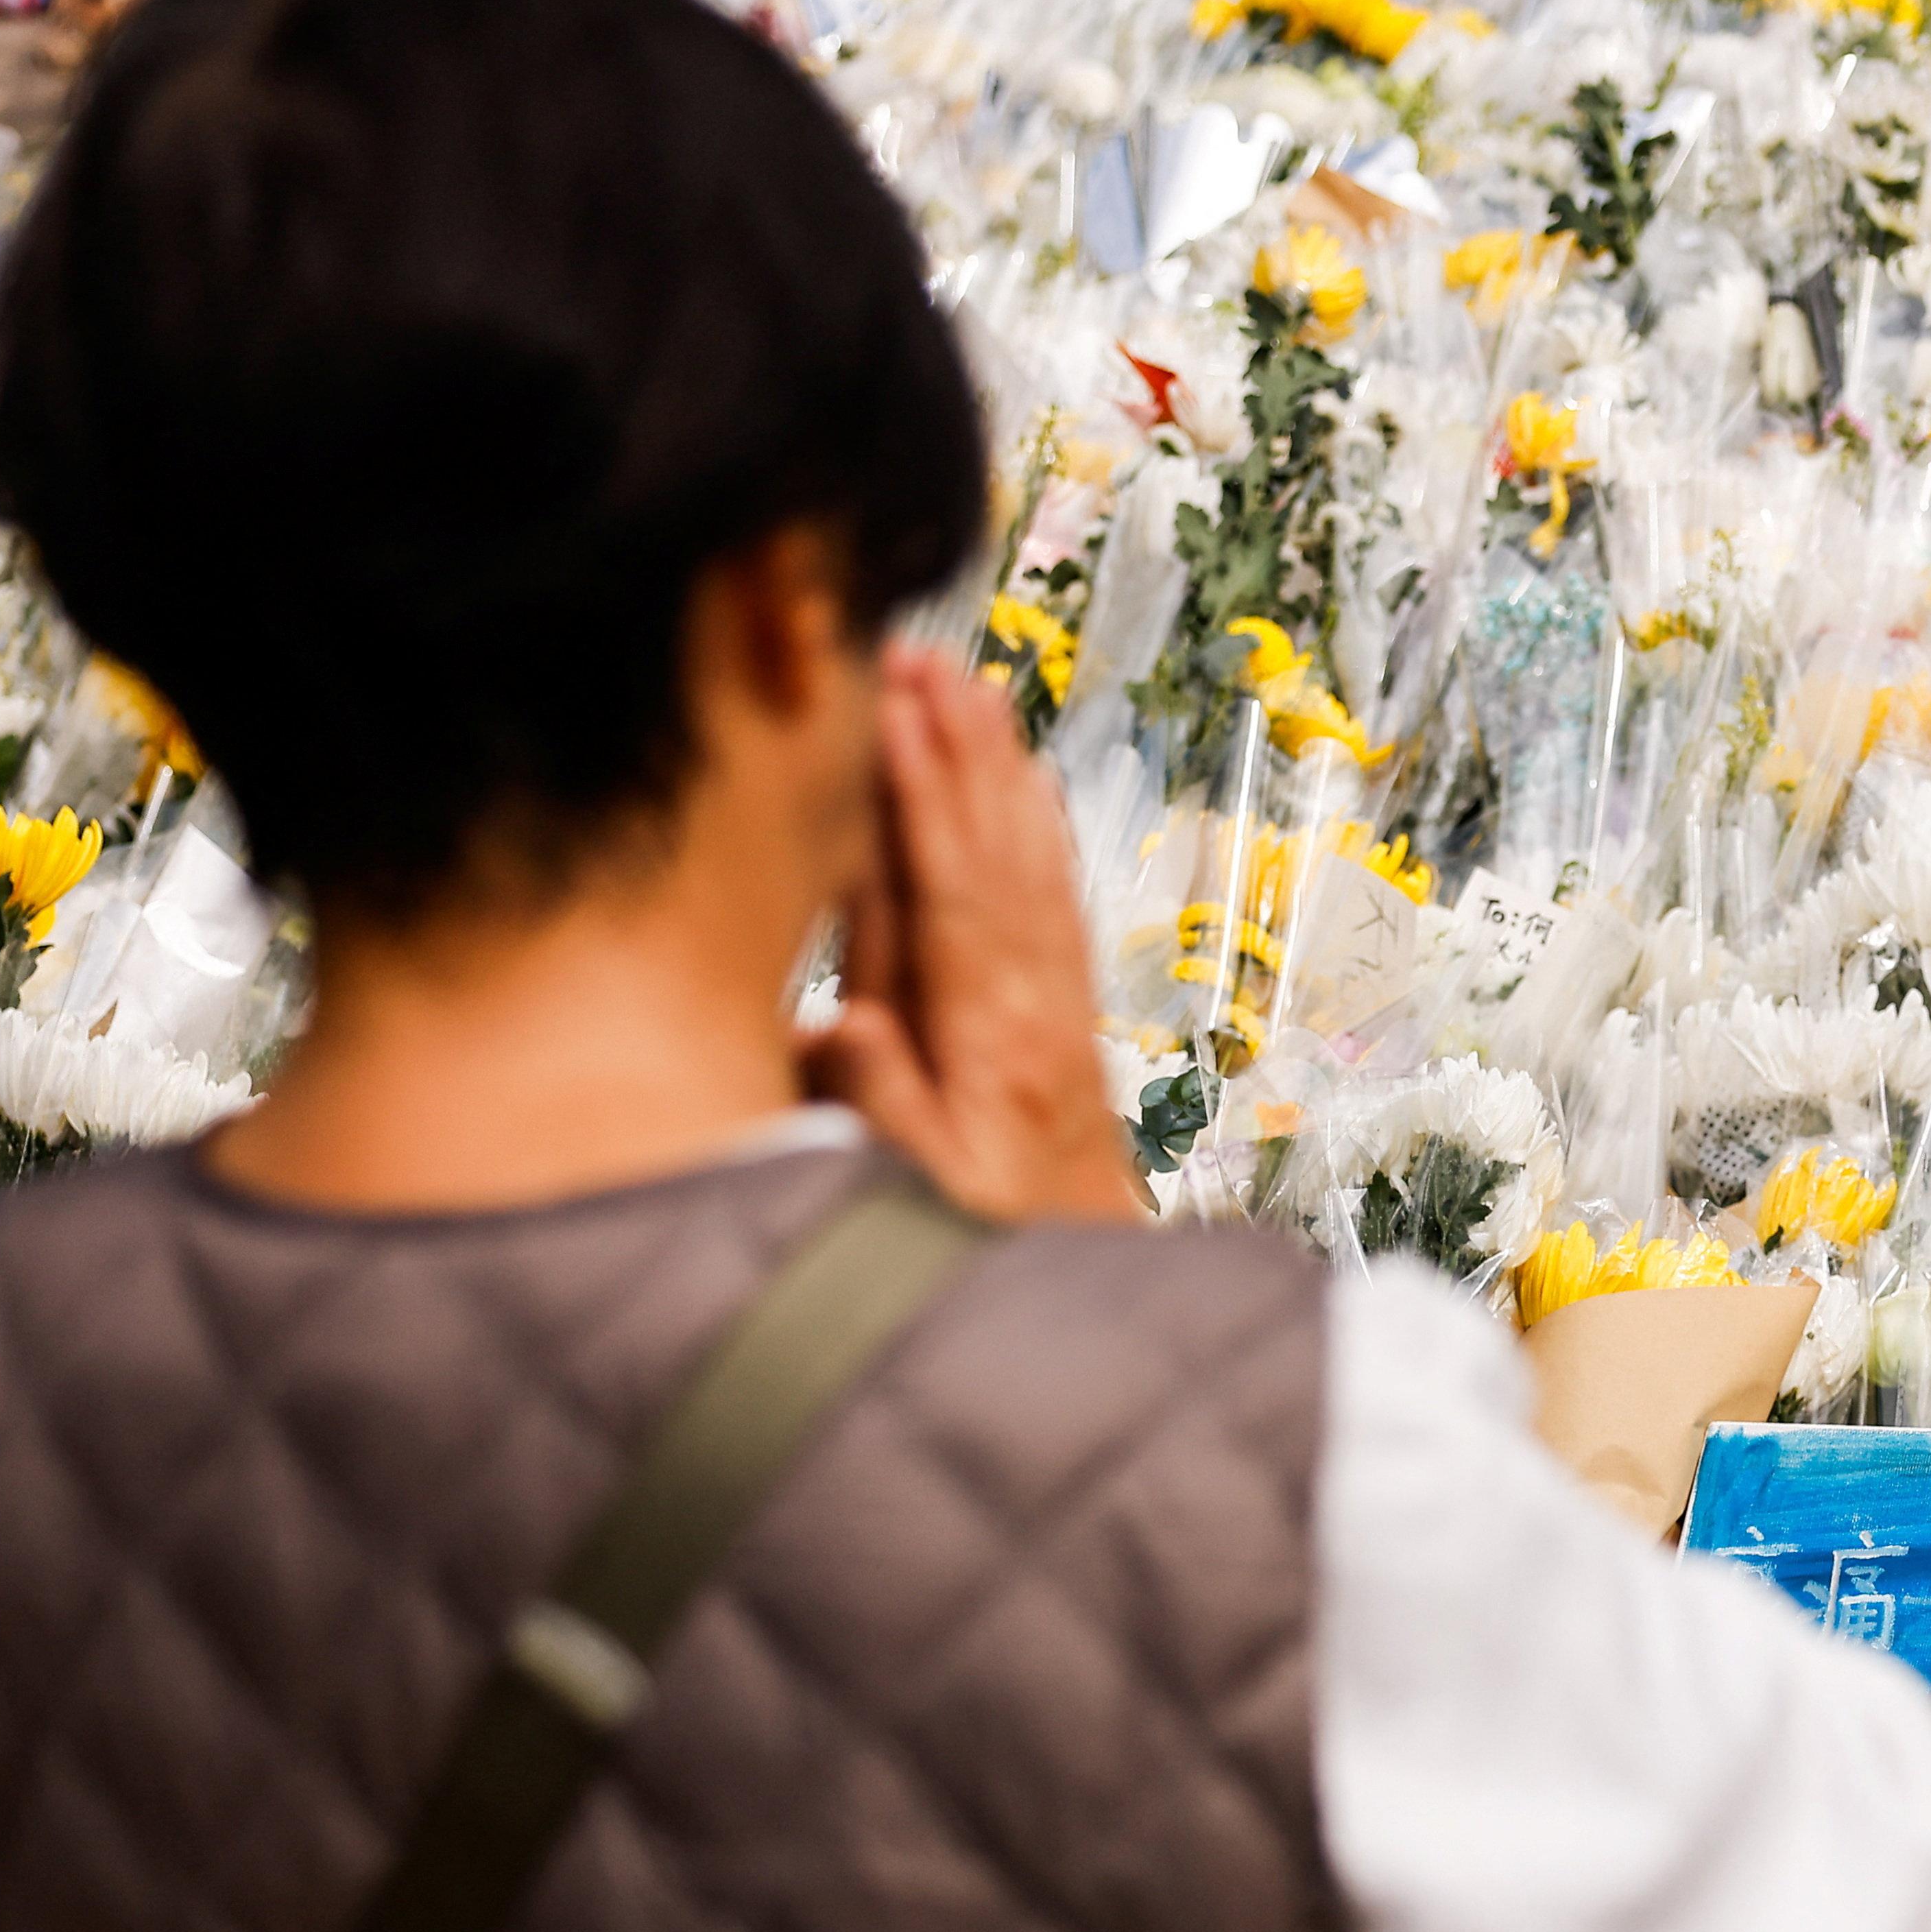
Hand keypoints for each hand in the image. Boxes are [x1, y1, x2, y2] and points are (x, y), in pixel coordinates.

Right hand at [809, 650, 1141, 1223]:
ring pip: (1029, 858)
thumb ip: (883, 1111)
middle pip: (993, 850)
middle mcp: (1033, 1002)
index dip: (919, 801)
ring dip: (999, 767)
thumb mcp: (921, 1197)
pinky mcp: (1068, 1005)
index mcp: (988, 1039)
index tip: (895, 716)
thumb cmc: (986, 1239)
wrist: (1084, 1277)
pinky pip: (1057, 893)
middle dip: (958, 748)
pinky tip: (1027, 776)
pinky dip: (1040, 826)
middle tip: (922, 654)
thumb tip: (846, 1026)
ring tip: (970, 680)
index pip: (948, 894)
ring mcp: (1058, 997)